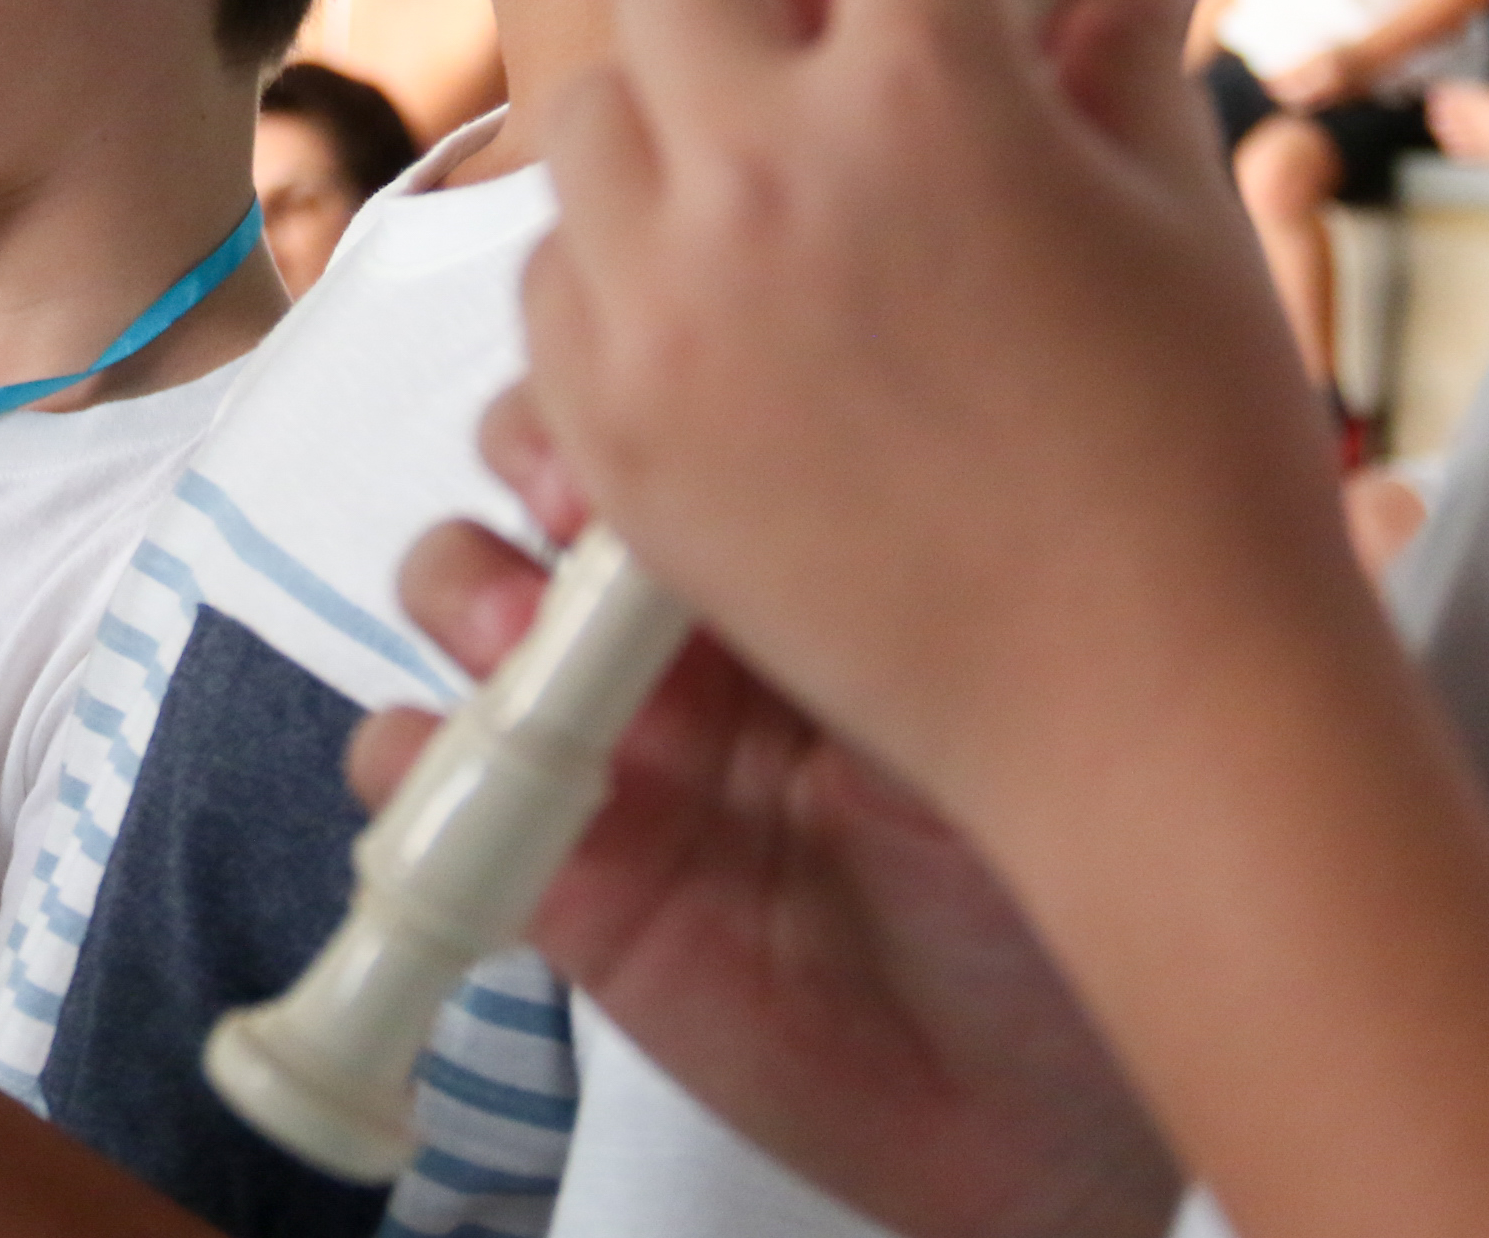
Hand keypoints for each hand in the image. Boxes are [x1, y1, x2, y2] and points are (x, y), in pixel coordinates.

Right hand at [365, 420, 1177, 1237]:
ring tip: (516, 632)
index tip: (657, 388)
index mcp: (810, 539)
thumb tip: (783, 451)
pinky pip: (424, 783)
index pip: (688, 404)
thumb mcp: (1000, 682)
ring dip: (463, 587)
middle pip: (549, 467)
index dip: (646, 379)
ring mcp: (617, 736)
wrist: (1068, 1107)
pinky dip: (406, 760)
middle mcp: (697, 620)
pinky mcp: (556, 870)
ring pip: (464, 591)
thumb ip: (884, 570)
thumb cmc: (1082, 872)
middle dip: (537, 457)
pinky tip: (454, 766)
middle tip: (581, 501)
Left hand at [518, 0, 1349, 810]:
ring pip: (591, 119)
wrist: (1143, 707)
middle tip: (853, 77)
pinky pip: (552, 280)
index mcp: (927, 94)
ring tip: (781, 212)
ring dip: (677, 131)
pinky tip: (729, 330)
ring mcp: (660, 303)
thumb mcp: (1185, 222)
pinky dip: (622, 276)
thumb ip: (1120, 58)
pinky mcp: (606, 423)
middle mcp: (761, 176)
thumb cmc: (1199, 462)